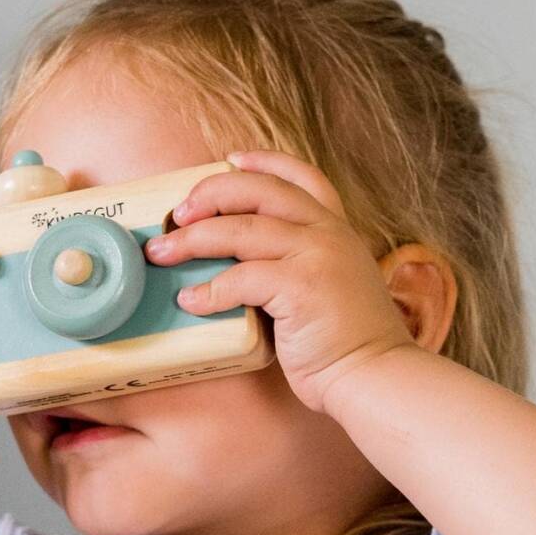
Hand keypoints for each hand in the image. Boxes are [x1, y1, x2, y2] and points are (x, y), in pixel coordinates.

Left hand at [140, 150, 415, 414]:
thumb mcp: (330, 285)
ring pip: (241, 230)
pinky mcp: (302, 287)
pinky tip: (189, 301)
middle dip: (211, 194)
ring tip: (162, 253)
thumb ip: (298, 263)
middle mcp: (328, 234)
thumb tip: (238, 260)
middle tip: (178, 214)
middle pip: (260, 191)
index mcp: (336, 229)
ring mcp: (317, 256)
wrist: (374, 376)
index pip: (302, 177)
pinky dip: (208, 290)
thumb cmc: (346, 343)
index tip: (230, 158)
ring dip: (192, 240)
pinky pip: (240, 278)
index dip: (264, 162)